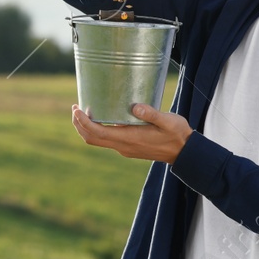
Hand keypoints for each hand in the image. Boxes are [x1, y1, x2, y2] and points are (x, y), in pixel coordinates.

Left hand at [72, 104, 192, 162]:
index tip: (76, 109)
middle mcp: (123, 146)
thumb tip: (135, 106)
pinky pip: (106, 140)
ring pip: (97, 140)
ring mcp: (125, 148)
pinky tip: (101, 117)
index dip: (84, 122)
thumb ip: (152, 113)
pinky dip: (96, 129)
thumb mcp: (168, 121)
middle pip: (92, 138)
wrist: (184, 152)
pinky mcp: (128, 147)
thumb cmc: (177, 134)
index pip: (98, 133)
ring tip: (82, 111)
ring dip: (86, 127)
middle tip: (75, 107)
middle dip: (79, 124)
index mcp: (130, 138)